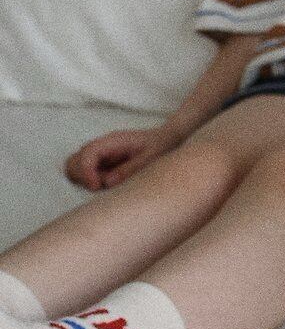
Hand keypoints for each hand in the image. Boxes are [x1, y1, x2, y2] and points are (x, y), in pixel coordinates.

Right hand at [63, 122, 182, 190]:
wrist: (167, 140)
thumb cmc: (161, 146)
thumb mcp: (151, 157)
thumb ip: (130, 169)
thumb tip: (107, 182)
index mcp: (113, 141)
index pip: (87, 153)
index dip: (86, 171)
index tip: (97, 187)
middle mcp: (102, 147)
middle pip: (73, 161)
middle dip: (82, 177)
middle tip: (101, 187)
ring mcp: (100, 156)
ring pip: (75, 169)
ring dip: (84, 181)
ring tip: (105, 186)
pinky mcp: (101, 165)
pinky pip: (86, 175)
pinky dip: (90, 183)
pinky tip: (108, 185)